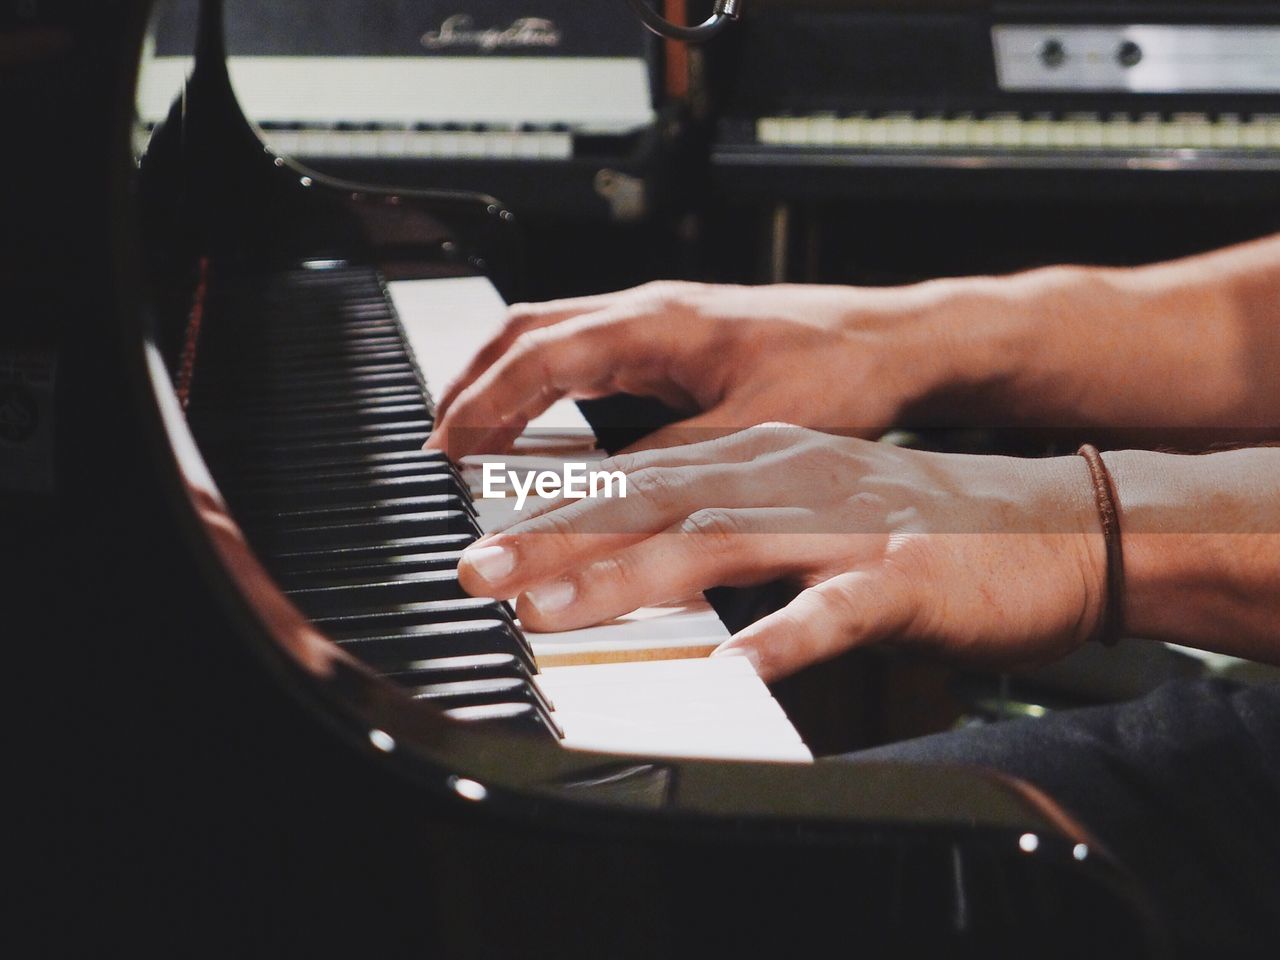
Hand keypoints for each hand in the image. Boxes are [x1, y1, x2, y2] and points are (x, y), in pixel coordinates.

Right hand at [425, 280, 957, 458]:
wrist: (894, 341)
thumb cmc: (840, 371)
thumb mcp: (752, 432)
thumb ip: (670, 467)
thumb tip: (597, 506)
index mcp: (656, 323)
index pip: (539, 355)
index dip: (483, 403)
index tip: (442, 448)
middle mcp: (647, 312)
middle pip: (526, 332)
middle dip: (472, 383)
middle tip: (437, 441)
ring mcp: (657, 322)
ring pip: (550, 336)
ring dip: (503, 381)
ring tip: (470, 433)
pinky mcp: (672, 340)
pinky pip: (583, 352)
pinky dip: (544, 386)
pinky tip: (542, 421)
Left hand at [457, 425, 1107, 679]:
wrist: (1051, 523)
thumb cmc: (922, 527)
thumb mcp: (812, 509)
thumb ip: (730, 531)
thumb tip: (641, 560)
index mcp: (767, 461)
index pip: (645, 478)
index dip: (559, 509)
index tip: (486, 538)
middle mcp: (794, 479)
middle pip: (660, 502)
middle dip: (562, 538)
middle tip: (482, 571)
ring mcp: (848, 525)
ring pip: (727, 545)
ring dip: (638, 577)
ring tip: (561, 610)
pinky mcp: (907, 576)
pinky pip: (840, 608)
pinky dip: (787, 633)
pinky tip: (741, 665)